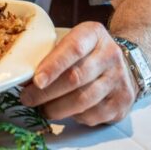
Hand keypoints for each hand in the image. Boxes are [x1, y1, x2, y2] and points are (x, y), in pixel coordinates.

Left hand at [20, 21, 138, 125]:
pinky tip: (64, 112)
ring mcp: (119, 79)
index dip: (53, 65)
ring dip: (57, 108)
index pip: (73, 48)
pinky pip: (93, 115)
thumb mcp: (73, 39)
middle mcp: (110, 55)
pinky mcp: (122, 101)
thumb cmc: (88, 51)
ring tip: (42, 108)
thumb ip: (53, 53)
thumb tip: (26, 77)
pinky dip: (73, 116)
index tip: (36, 80)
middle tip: (27, 98)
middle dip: (47, 92)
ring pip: (84, 100)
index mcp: (94, 34)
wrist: (124, 63)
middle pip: (76, 77)